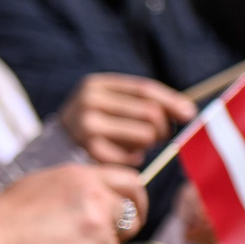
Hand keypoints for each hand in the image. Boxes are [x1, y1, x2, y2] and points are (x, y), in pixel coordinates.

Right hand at [0, 163, 147, 243]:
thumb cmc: (4, 216)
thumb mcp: (43, 185)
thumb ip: (78, 190)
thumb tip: (101, 199)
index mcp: (82, 177)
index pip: (131, 182)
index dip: (137, 200)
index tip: (132, 213)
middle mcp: (94, 199)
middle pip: (131, 216)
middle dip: (126, 231)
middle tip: (107, 240)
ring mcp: (94, 230)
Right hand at [58, 74, 193, 167]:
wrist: (54, 148)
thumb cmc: (96, 124)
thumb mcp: (110, 104)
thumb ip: (143, 102)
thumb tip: (188, 111)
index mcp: (95, 84)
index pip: (144, 89)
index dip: (171, 101)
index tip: (189, 114)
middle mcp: (88, 101)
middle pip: (149, 112)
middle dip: (162, 127)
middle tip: (160, 136)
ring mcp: (86, 125)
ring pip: (145, 134)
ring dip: (148, 143)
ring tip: (136, 145)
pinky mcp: (89, 150)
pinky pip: (132, 156)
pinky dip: (134, 158)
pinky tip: (123, 156)